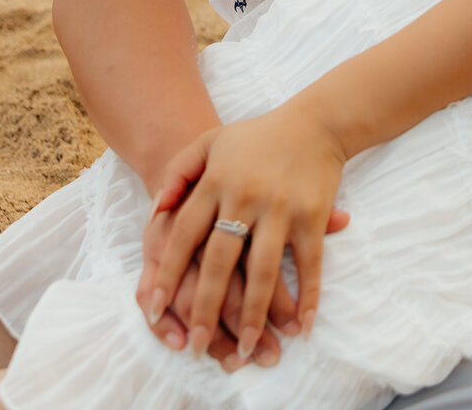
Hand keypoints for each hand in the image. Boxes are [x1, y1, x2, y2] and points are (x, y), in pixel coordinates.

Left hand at [142, 106, 350, 359]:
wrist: (317, 121)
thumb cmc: (259, 136)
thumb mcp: (212, 141)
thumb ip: (179, 170)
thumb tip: (157, 208)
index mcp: (216, 180)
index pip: (184, 235)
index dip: (167, 275)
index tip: (154, 311)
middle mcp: (245, 195)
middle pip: (219, 261)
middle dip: (205, 308)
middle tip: (197, 347)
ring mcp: (281, 207)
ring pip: (262, 271)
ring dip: (252, 315)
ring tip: (243, 348)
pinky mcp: (312, 215)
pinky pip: (309, 264)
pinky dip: (307, 297)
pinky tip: (302, 328)